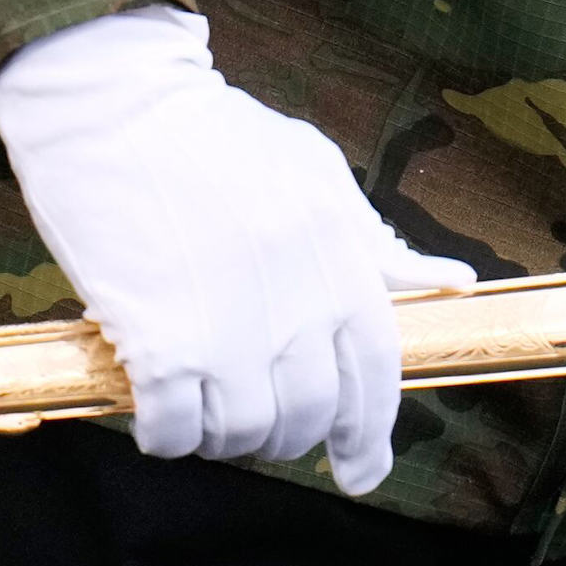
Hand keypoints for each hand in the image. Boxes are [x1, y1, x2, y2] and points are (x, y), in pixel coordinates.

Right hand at [0, 5, 473, 494]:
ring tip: (203, 408)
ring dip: (224, 436)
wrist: (113, 99)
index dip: (371, 430)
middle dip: (288, 434)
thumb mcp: (312, 172)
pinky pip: (175, 428)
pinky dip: (169, 435)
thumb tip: (452, 284)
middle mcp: (295, 292)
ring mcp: (227, 319)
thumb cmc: (212, 134)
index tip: (363, 467)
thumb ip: (375, 241)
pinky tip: (159, 411)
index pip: (377, 367)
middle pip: (310, 411)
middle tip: (259, 423)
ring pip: (245, 430)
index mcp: (338, 248)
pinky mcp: (156, 336)